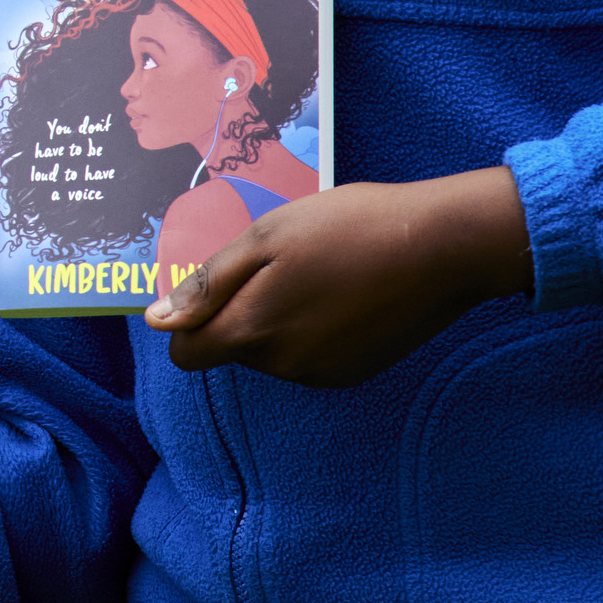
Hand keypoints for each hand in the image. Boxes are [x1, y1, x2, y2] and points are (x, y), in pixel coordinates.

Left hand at [147, 167, 532, 387]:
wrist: (444, 247)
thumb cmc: (350, 228)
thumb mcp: (266, 237)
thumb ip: (208, 285)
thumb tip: (158, 322)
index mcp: (254, 332)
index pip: (188, 353)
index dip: (191, 318)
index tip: (217, 282)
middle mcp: (285, 367)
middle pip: (233, 347)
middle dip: (243, 308)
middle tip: (282, 260)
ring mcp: (324, 375)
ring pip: (272, 352)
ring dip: (280, 316)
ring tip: (320, 269)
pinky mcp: (356, 372)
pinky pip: (309, 355)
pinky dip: (314, 327)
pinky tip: (345, 290)